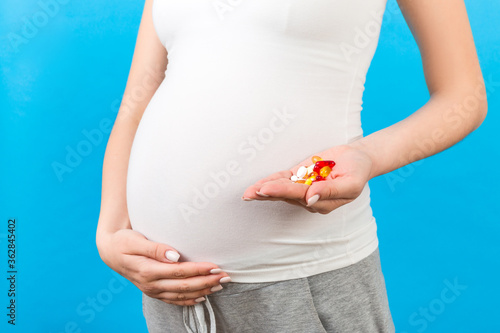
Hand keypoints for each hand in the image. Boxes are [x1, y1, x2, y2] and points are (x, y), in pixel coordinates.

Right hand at [96, 228, 230, 305]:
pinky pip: (174, 300)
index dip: (199, 270)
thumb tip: (175, 255)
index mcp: (147, 270)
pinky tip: (202, 297)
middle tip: (225, 276)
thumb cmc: (124, 241)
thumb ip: (156, 248)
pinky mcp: (154, 292)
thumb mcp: (136, 240)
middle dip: (206, 282)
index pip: (179, 272)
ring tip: (220, 285)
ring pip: (181, 295)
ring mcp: (152, 290)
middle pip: (184, 286)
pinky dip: (189, 300)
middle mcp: (150, 284)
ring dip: (202, 291)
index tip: (215, 266)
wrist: (110, 251)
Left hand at [242, 144, 372, 213]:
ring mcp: (303, 187)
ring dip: (264, 189)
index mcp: (321, 203)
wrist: (358, 159)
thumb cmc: (357, 172)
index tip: (266, 189)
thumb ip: (330, 191)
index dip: (281, 192)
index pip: (298, 196)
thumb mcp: (350, 183)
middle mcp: (309, 198)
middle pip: (285, 195)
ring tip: (248, 192)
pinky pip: (283, 178)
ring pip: (280, 188)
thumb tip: (310, 199)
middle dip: (266, 194)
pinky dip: (270, 180)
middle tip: (250, 193)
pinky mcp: (300, 176)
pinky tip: (257, 185)